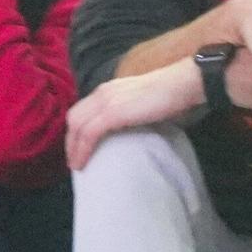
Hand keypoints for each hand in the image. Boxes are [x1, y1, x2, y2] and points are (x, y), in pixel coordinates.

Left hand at [65, 63, 195, 170]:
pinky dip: (82, 149)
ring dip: (73, 148)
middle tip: (74, 160)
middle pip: (74, 118)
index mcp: (107, 90)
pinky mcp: (112, 112)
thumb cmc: (168, 96)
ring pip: (77, 126)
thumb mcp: (138, 103)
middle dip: (70, 141)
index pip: (81, 110)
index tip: (77, 148)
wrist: (181, 85)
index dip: (75, 130)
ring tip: (77, 166)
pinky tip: (82, 163)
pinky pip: (89, 133)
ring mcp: (106, 102)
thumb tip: (123, 130)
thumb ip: (126, 112)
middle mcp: (102, 93)